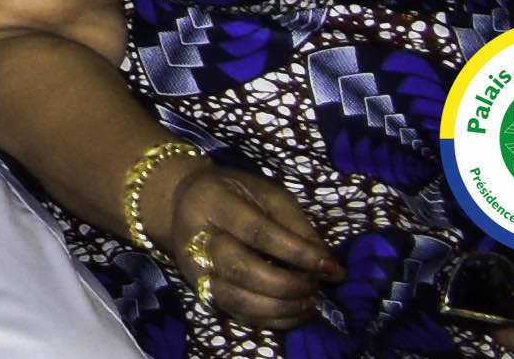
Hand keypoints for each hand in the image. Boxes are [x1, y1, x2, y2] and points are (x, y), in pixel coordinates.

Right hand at [151, 155, 339, 329]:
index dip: (296, 252)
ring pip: (236, 299)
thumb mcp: (268, 195)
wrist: (183, 204)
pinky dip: (273, 320)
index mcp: (215, 203)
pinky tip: (296, 312)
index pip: (257, 232)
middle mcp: (198, 239)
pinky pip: (238, 314)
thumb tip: (330, 266)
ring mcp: (196, 270)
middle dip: (287, 284)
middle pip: (240, 269)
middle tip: (315, 284)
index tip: (330, 266)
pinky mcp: (202, 292)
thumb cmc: (234, 195)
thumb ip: (298, 226)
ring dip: (281, 307)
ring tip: (309, 302)